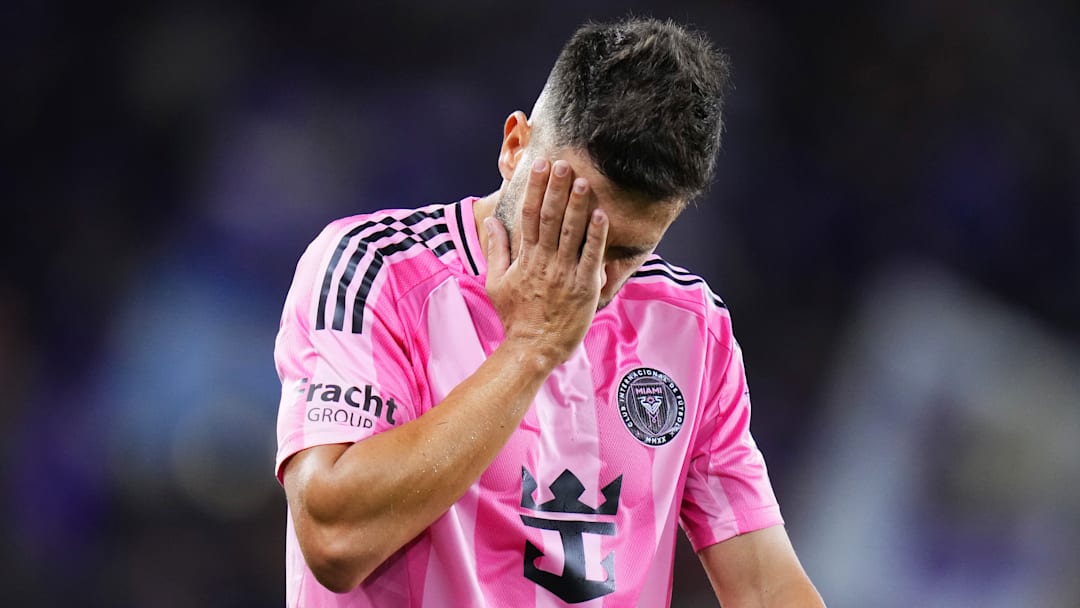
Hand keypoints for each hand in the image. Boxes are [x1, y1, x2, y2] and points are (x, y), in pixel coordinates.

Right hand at [484, 158, 608, 368]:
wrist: (532, 348)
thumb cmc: (516, 317)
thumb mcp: (497, 282)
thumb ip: (497, 250)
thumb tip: (491, 222)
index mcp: (525, 258)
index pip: (529, 216)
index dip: (535, 189)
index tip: (540, 166)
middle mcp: (544, 261)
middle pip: (551, 218)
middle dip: (557, 189)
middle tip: (563, 164)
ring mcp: (564, 273)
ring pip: (572, 232)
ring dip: (578, 205)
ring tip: (583, 181)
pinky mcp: (584, 287)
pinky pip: (591, 256)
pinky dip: (596, 235)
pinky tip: (601, 215)